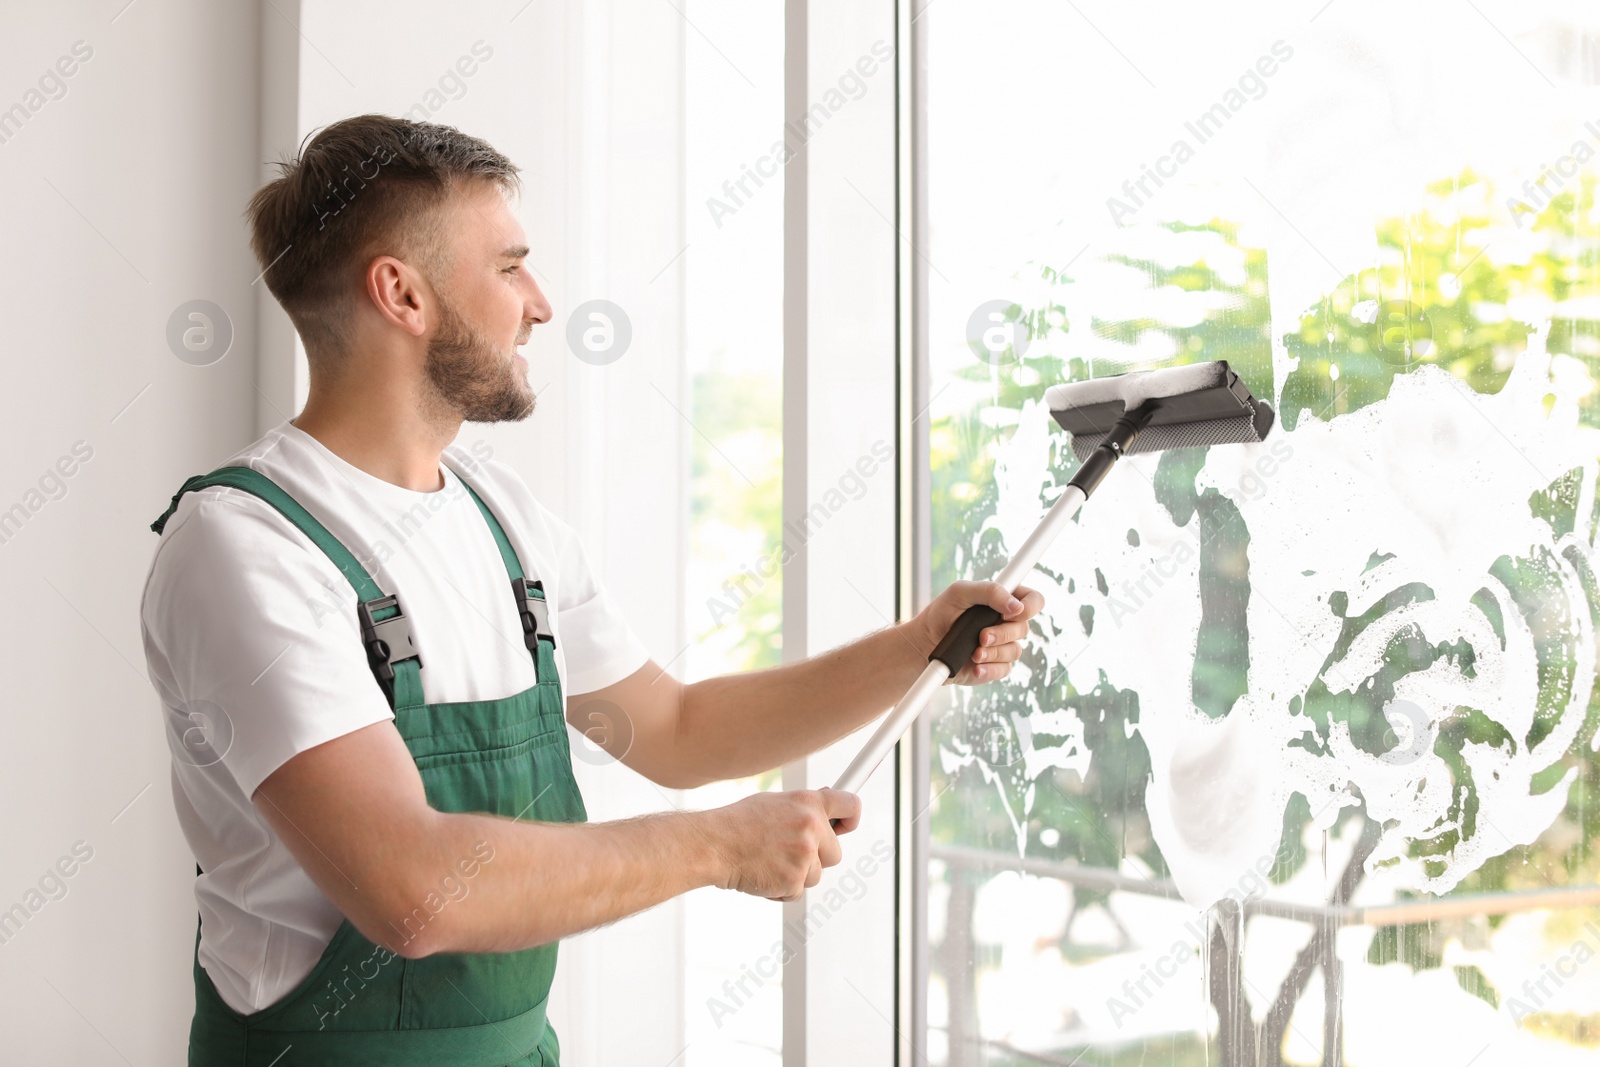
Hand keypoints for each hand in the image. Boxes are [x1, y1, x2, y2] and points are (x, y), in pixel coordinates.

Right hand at [707, 788, 860, 900]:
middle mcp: (811, 827)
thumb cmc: (738, 823)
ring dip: (796, 874)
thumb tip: (824, 811)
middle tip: (788, 851)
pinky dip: (782, 888)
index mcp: (808, 803)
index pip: (850, 806)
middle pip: (835, 853)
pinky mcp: (795, 881)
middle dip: (816, 857)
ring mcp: (804, 855)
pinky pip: (797, 891)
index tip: (846, 826)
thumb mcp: (774, 803)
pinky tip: (764, 873)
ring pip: (816, 875)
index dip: (851, 818)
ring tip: (769, 860)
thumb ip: (803, 809)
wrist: (715, 845)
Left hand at [912, 580, 1044, 684]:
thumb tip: (1016, 606)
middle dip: (1003, 633)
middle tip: (982, 636)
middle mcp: (1006, 622)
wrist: (924, 645)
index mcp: (1003, 600)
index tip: (1007, 613)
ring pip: (1015, 651)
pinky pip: (1004, 670)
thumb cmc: (941, 613)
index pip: (1033, 600)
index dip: (1029, 606)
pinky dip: (989, 669)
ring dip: (993, 653)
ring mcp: (1002, 645)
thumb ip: (989, 592)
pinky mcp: (995, 665)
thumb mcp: (960, 592)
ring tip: (974, 653)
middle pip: (1024, 628)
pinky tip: (975, 667)